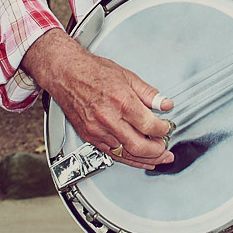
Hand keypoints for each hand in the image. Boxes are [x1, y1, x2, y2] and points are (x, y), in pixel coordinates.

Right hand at [22, 29, 174, 168]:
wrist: (66, 74)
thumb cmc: (92, 72)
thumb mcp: (127, 76)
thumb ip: (149, 94)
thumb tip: (166, 104)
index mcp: (121, 101)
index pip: (150, 126)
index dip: (163, 130)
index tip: (167, 128)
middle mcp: (109, 119)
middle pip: (139, 146)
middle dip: (157, 151)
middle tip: (165, 150)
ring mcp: (97, 130)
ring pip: (126, 154)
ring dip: (144, 159)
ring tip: (157, 160)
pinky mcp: (89, 137)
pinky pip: (112, 154)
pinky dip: (127, 158)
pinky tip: (137, 159)